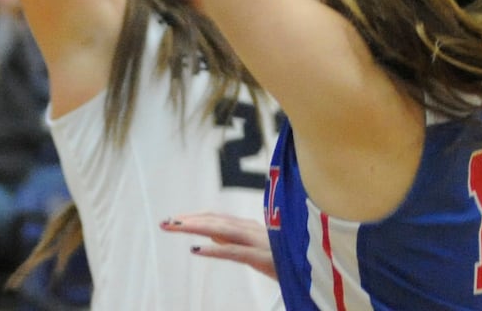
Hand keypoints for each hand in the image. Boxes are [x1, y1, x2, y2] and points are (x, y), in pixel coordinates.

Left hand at [161, 213, 276, 279]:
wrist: (317, 265)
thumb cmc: (287, 258)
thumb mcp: (256, 249)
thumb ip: (233, 240)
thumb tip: (210, 234)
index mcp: (250, 228)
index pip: (218, 218)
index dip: (196, 216)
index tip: (176, 219)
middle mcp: (252, 230)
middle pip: (215, 221)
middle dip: (189, 220)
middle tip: (165, 222)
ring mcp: (256, 242)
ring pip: (222, 230)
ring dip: (196, 227)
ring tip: (175, 227)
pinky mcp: (261, 257)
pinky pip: (233, 252)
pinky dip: (213, 249)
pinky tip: (195, 250)